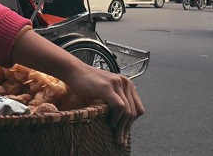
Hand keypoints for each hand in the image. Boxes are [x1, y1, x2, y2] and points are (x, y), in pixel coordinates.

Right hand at [10, 29, 144, 146]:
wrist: (75, 72)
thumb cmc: (88, 83)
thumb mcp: (107, 90)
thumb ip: (116, 99)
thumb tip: (123, 120)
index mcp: (127, 84)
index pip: (138, 108)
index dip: (132, 123)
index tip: (124, 133)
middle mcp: (125, 83)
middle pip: (133, 111)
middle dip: (127, 128)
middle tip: (121, 140)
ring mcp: (117, 84)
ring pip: (127, 111)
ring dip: (122, 127)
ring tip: (116, 136)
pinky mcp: (108, 88)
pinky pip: (119, 107)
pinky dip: (117, 118)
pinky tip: (111, 124)